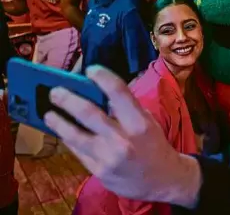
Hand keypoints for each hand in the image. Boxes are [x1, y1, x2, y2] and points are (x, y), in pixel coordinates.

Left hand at [44, 66, 200, 205]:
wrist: (161, 178)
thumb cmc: (153, 144)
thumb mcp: (147, 121)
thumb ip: (125, 108)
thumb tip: (99, 92)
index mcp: (139, 123)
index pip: (118, 92)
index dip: (102, 77)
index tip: (91, 69)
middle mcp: (123, 139)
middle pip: (88, 113)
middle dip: (67, 99)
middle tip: (55, 91)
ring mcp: (108, 157)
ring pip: (74, 135)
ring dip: (58, 121)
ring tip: (49, 113)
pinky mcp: (99, 171)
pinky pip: (77, 151)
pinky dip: (68, 139)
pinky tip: (62, 132)